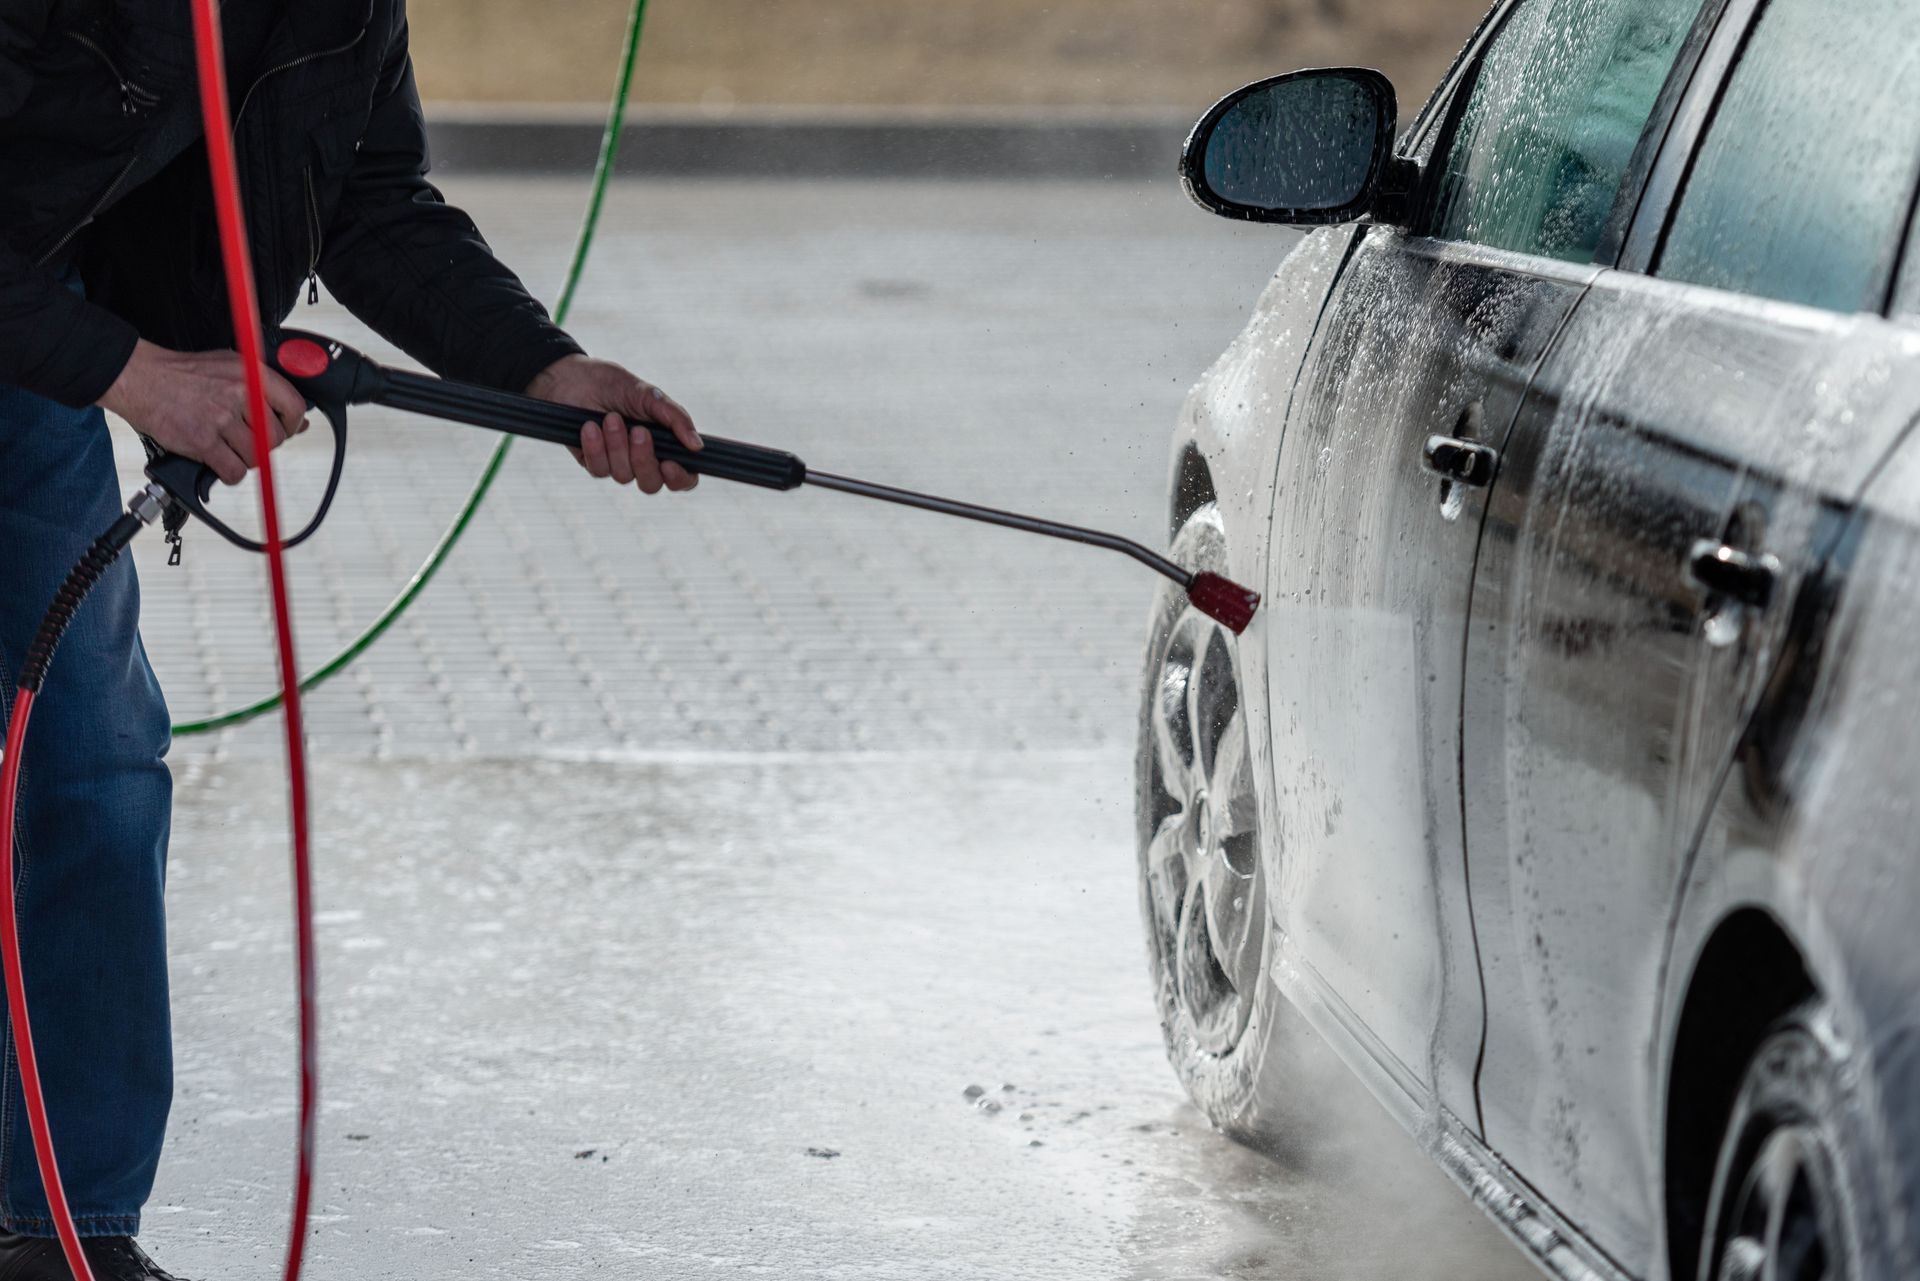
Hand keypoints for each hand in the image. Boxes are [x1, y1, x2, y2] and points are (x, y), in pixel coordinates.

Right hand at [98, 340, 309, 485]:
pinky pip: (233, 471)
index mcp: (250, 374)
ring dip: (244, 459)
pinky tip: (219, 462)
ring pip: (256, 457)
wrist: (141, 378)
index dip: (292, 425)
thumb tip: (299, 422)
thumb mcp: (230, 368)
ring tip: (228, 448)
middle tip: (247, 440)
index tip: (284, 430)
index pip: (294, 406)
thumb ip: (265, 392)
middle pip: (275, 438)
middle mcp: (239, 394)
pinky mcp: (203, 441)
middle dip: (264, 445)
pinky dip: (228, 473)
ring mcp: (221, 419)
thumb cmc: (184, 374)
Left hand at [525, 354, 702, 493]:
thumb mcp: (649, 395)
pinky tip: (590, 427)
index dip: (680, 478)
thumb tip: (697, 445)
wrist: (571, 377)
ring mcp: (617, 463)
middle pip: (652, 484)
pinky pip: (600, 470)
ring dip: (617, 446)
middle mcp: (642, 459)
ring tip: (609, 418)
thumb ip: (675, 418)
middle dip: (643, 460)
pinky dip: (595, 448)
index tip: (670, 464)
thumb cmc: (613, 384)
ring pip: (624, 476)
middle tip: (637, 431)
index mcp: (664, 444)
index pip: (682, 477)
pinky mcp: (593, 463)